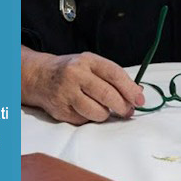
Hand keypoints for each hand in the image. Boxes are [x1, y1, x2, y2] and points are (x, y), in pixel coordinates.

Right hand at [21, 46, 144, 124]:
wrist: (40, 76)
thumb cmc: (73, 71)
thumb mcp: (91, 65)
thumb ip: (113, 77)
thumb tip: (138, 93)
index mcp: (87, 60)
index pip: (114, 74)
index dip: (130, 89)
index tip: (140, 100)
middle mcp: (75, 75)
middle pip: (107, 95)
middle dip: (122, 106)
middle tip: (128, 111)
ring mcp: (66, 93)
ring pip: (97, 112)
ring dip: (106, 114)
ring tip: (104, 109)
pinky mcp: (61, 111)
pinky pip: (84, 120)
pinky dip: (90, 118)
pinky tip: (86, 109)